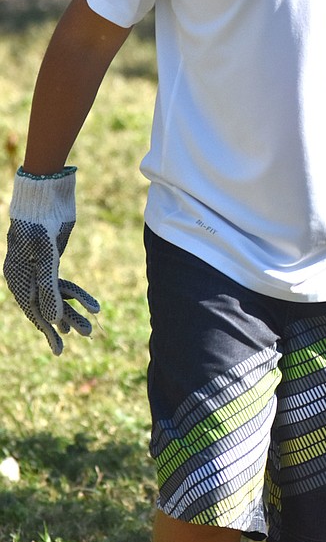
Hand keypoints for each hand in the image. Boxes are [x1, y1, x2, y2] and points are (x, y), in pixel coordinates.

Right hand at [3, 167, 99, 355]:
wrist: (45, 194)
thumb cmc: (40, 223)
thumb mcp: (46, 256)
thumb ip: (48, 287)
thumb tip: (52, 319)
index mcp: (17, 276)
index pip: (33, 309)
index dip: (47, 329)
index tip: (59, 346)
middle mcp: (26, 275)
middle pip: (45, 305)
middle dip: (65, 322)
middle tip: (85, 335)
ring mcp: (39, 268)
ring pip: (56, 296)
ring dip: (73, 311)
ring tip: (91, 327)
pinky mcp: (52, 260)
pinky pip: (63, 284)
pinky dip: (76, 295)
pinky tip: (91, 306)